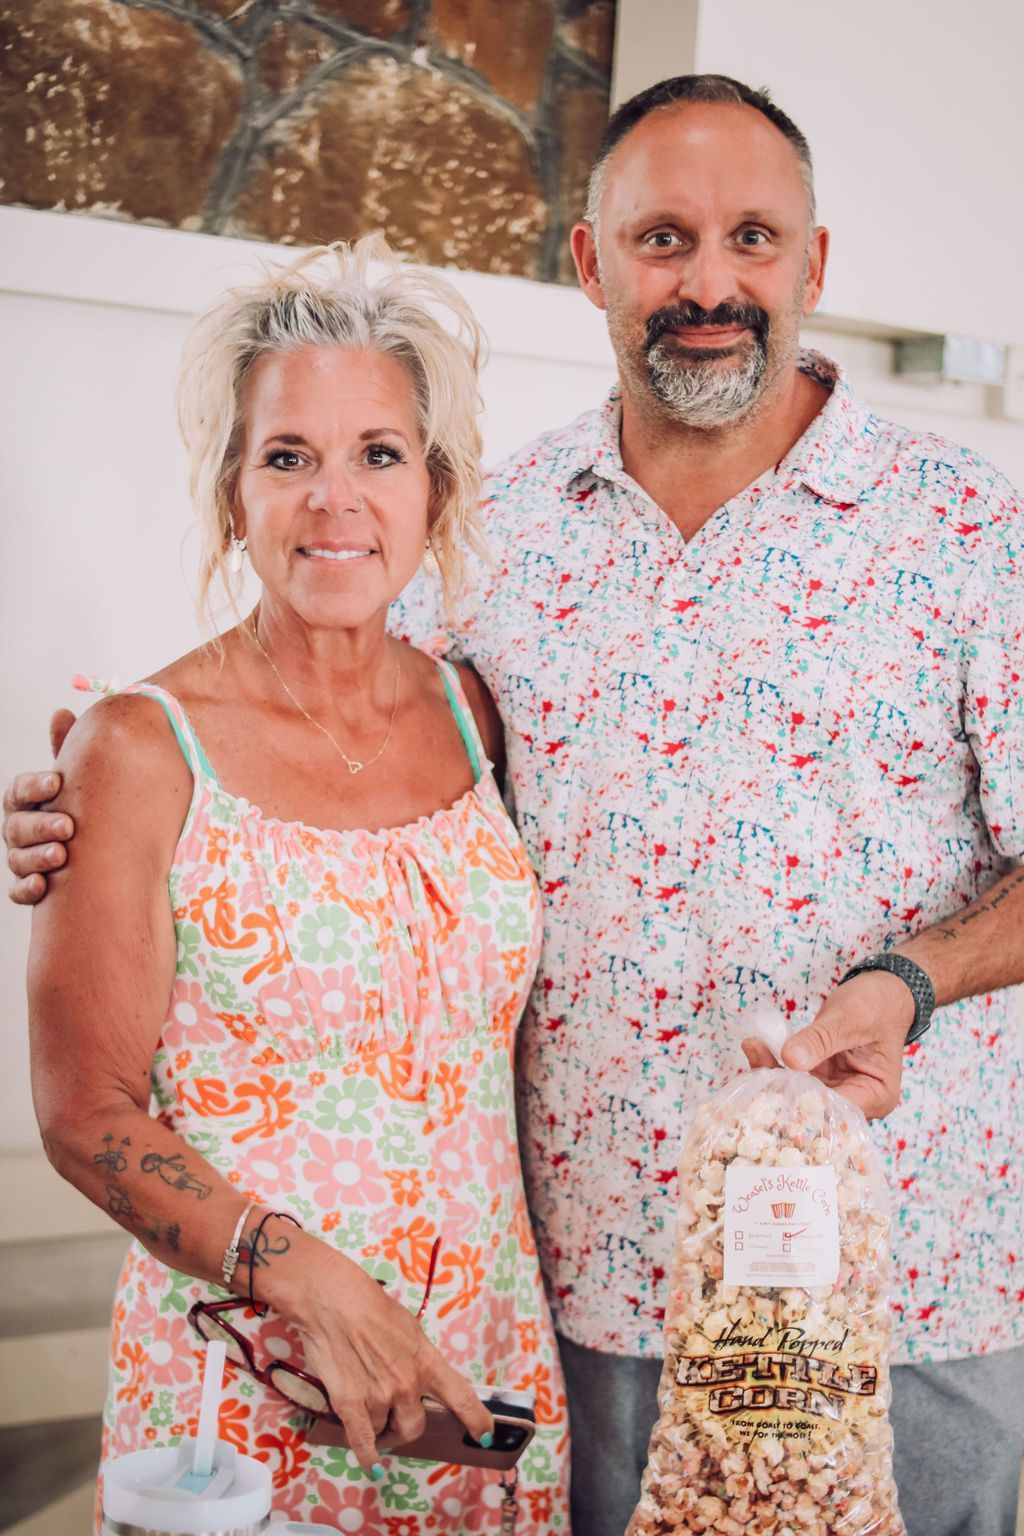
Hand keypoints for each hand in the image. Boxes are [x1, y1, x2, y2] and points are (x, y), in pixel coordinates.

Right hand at [3, 709, 75, 903]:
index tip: (57, 782)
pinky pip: (18, 891)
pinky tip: (43, 885)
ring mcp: (20, 858)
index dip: (34, 786)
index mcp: (26, 800)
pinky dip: (28, 889)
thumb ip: (67, 752)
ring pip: (17, 858)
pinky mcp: (28, 887)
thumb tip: (61, 712)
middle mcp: (18, 829)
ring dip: (37, 857)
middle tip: (68, 826)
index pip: (19, 790)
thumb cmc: (81, 806)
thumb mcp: (77, 780)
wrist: (97, 852)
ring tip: (61, 856)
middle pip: (17, 826)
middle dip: (41, 825)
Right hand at [291, 1245, 493, 1477]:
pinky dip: (368, 1456)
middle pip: (415, 1427)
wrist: (334, 1301)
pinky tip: (372, 1465)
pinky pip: (363, 1442)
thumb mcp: (409, 1329)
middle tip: (393, 1420)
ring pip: (383, 1430)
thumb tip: (421, 1379)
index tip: (485, 1435)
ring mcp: (379, 1396)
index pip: (461, 1397)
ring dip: (377, 1424)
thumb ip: (419, 1359)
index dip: (476, 1420)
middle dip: (404, 1428)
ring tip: (364, 1402)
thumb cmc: (371, 1307)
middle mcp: (407, 1384)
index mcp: (427, 1362)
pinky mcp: (350, 1404)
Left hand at [741, 970, 913, 1118]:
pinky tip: (755, 1045)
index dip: (801, 1103)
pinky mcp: (820, 1076)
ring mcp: (836, 1088)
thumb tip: (790, 1059)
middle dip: (779, 1089)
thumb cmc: (876, 1004)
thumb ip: (820, 1040)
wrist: (881, 990)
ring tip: (753, 1047)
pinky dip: (774, 1061)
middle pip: (811, 1106)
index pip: (834, 1111)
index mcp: (876, 1096)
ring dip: (771, 1072)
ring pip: (795, 1092)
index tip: (771, 1086)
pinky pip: (792, 1075)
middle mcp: (857, 1100)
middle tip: (754, 1065)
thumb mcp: (848, 1018)